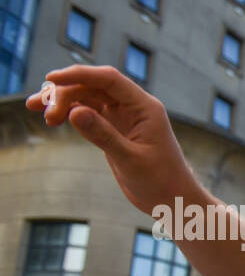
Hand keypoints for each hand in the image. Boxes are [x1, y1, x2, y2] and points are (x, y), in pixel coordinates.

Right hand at [26, 64, 199, 214]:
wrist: (173, 201)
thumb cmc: (161, 182)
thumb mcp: (130, 160)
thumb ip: (104, 135)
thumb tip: (74, 111)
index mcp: (144, 107)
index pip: (109, 79)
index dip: (79, 74)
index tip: (51, 79)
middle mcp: (133, 107)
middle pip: (93, 86)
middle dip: (66, 94)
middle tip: (47, 116)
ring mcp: (122, 117)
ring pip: (87, 98)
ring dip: (62, 102)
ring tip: (40, 114)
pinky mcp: (113, 130)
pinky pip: (87, 114)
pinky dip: (69, 114)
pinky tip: (51, 119)